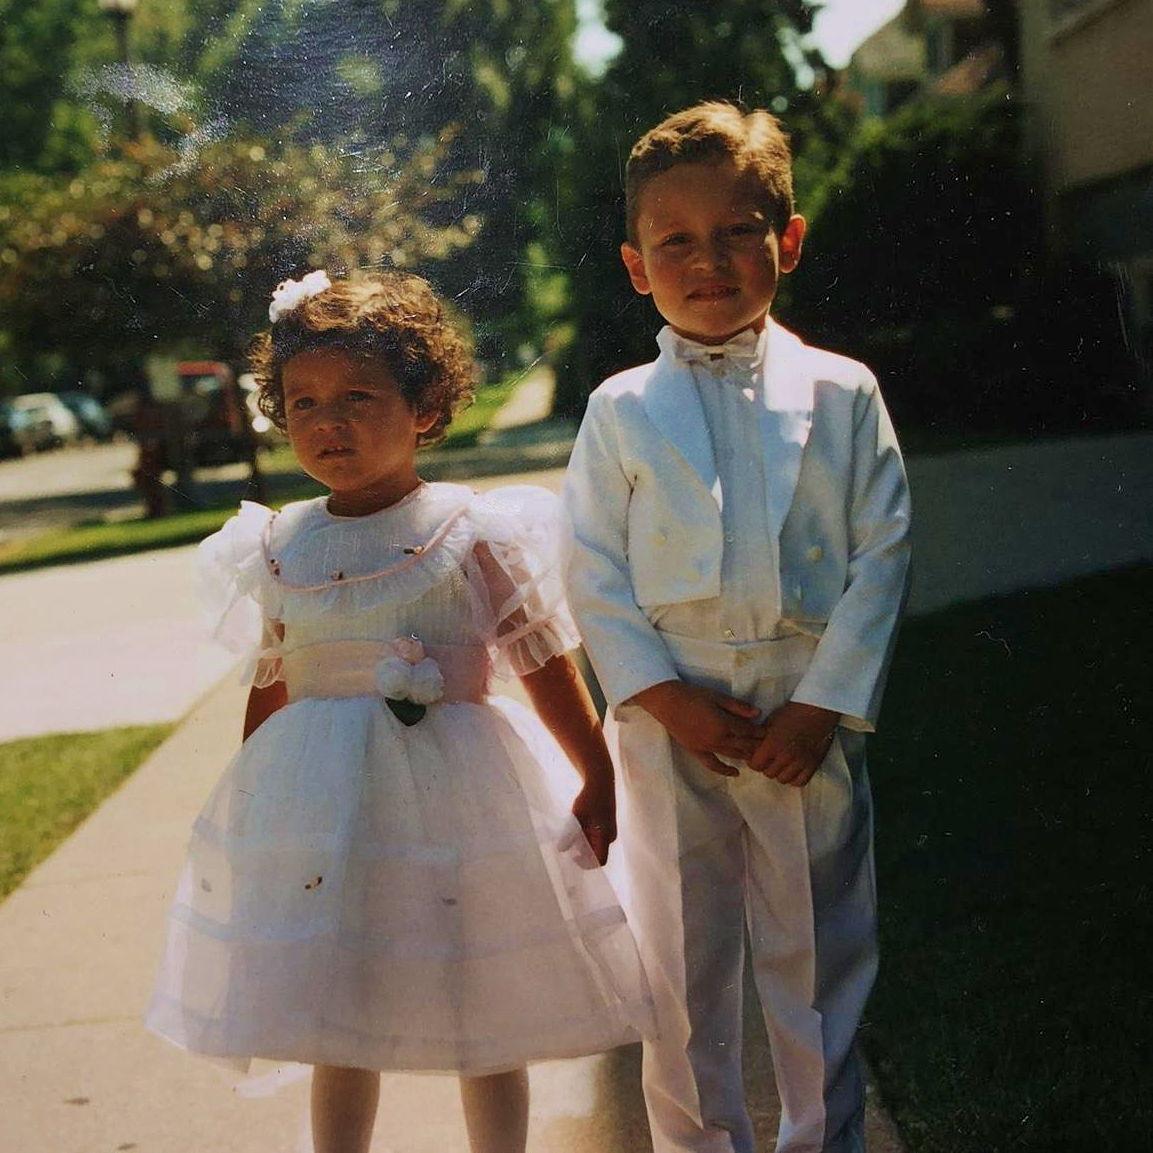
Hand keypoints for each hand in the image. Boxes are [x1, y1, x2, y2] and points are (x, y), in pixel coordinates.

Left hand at [568, 781, 616, 866]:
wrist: (601, 782)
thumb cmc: (590, 798)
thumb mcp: (577, 816)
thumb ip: (569, 834)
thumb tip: (560, 849)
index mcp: (605, 836)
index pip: (599, 860)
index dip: (586, 863)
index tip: (573, 856)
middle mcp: (609, 837)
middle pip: (596, 854)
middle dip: (582, 852)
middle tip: (568, 844)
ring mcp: (608, 831)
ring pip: (595, 845)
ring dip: (582, 843)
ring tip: (571, 832)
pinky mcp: (605, 826)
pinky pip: (595, 838)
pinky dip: (585, 837)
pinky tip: (576, 827)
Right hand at [630, 680, 763, 777]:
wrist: (667, 702)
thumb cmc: (693, 695)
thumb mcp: (717, 696)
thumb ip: (738, 707)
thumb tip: (758, 713)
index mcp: (723, 724)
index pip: (748, 731)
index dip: (760, 732)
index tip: (771, 733)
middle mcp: (717, 739)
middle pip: (743, 745)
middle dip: (757, 745)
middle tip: (769, 746)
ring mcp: (706, 747)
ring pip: (732, 755)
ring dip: (746, 756)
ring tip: (758, 756)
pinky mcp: (696, 751)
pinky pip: (712, 765)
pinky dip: (725, 770)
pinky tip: (735, 772)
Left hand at [748, 701, 838, 786]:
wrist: (817, 710)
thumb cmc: (793, 712)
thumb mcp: (771, 722)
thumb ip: (762, 738)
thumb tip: (752, 748)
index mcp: (773, 744)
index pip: (756, 765)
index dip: (754, 762)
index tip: (756, 758)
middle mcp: (786, 756)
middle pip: (769, 773)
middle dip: (766, 767)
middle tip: (769, 759)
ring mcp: (801, 762)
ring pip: (783, 779)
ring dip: (780, 773)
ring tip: (781, 764)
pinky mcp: (813, 764)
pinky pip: (800, 781)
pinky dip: (794, 778)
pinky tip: (793, 770)